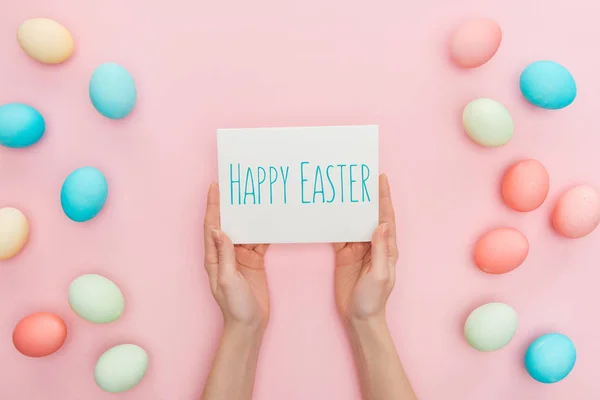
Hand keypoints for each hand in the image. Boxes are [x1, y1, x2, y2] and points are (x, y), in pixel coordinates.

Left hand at [204, 183, 269, 329]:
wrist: (250, 324)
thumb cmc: (235, 306)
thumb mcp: (228, 279)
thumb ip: (225, 254)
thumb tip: (218, 230)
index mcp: (214, 257)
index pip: (212, 226)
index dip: (212, 206)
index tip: (215, 187)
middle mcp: (226, 253)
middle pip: (228, 223)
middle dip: (230, 205)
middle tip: (237, 186)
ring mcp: (240, 257)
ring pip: (244, 230)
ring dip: (248, 216)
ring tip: (255, 198)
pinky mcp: (254, 261)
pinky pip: (258, 241)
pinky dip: (263, 231)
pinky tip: (269, 220)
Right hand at [334, 174, 397, 322]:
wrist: (359, 318)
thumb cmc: (373, 299)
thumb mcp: (379, 275)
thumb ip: (380, 249)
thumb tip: (381, 224)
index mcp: (387, 247)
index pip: (386, 217)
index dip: (384, 197)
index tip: (380, 178)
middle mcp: (373, 244)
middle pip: (370, 214)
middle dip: (366, 196)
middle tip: (359, 176)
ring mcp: (358, 248)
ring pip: (354, 222)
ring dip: (350, 207)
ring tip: (343, 188)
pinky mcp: (344, 255)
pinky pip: (340, 234)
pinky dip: (336, 222)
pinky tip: (330, 211)